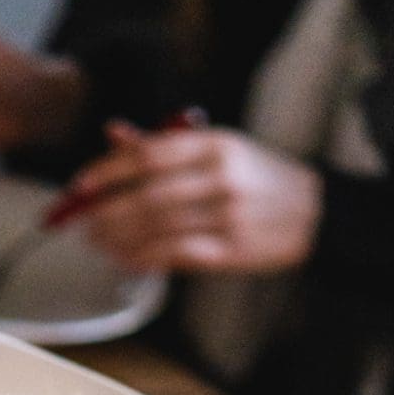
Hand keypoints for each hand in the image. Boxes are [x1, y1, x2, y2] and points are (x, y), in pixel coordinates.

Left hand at [73, 121, 321, 273]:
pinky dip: (146, 259)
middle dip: (107, 212)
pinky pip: (177, 254)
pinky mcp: (233, 249)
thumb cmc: (257, 178)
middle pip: (147, 195)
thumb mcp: (217, 148)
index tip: (80, 186)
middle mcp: (220, 177)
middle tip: (83, 224)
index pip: (148, 154)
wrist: (314, 212)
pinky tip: (127, 261)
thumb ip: (165, 144)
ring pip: (158, 228)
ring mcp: (227, 215)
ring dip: (120, 239)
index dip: (108, 170)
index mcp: (213, 144)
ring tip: (98, 244)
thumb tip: (115, 133)